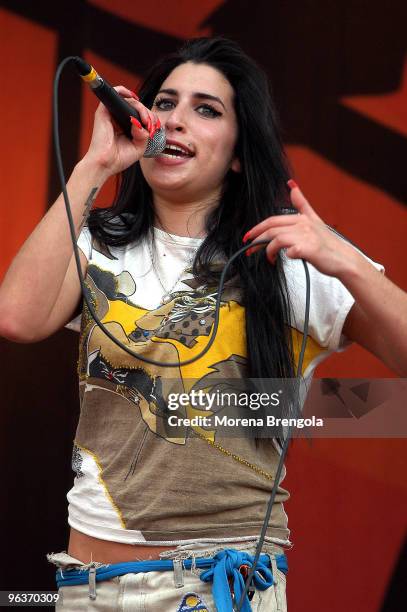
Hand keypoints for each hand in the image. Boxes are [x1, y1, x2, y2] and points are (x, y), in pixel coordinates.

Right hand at [83, 85, 159, 177]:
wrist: (105, 164)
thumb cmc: (119, 158)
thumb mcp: (139, 147)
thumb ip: (144, 134)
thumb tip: (142, 124)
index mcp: (127, 127)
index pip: (142, 116)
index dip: (151, 119)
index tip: (154, 129)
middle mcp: (119, 119)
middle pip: (138, 107)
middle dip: (149, 114)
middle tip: (150, 125)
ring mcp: (111, 114)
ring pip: (130, 100)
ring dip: (141, 107)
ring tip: (145, 120)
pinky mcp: (104, 111)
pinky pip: (114, 93)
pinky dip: (124, 91)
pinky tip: (134, 98)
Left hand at [244, 180, 360, 278]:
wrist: (344, 259)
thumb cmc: (328, 244)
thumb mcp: (315, 220)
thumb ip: (302, 204)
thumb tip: (291, 184)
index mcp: (302, 218)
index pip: (273, 220)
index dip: (257, 228)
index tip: (248, 237)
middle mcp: (303, 225)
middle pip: (272, 229)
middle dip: (257, 239)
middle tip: (249, 249)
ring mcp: (306, 236)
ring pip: (277, 239)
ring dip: (268, 251)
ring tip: (269, 258)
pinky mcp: (309, 249)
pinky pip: (290, 251)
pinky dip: (284, 256)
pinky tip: (283, 260)